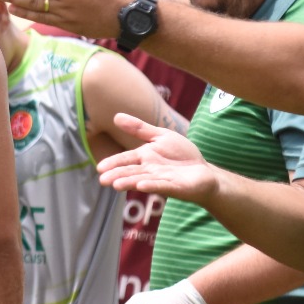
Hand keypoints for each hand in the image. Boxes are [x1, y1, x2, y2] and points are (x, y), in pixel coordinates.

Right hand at [96, 114, 217, 202]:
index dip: (113, 163)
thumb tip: (116, 116)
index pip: (125, 160)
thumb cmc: (181, 155)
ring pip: (142, 180)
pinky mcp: (174, 187)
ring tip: (116, 185)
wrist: (203, 171)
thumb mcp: (161, 136)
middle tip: (103, 180)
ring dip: (129, 182)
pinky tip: (141, 186)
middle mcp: (149, 170)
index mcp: (144, 157)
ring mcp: (161, 180)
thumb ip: (139, 129)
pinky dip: (151, 186)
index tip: (100, 168)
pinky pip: (161, 186)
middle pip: (130, 172)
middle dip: (117, 176)